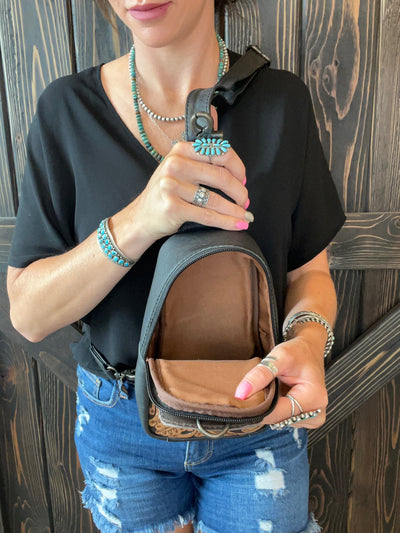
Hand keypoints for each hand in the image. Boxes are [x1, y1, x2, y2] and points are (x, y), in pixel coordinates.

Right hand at [110, 141, 250, 257]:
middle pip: (221, 176)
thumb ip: (202, 163)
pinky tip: (238, 224)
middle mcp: (175, 165)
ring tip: (245, 215)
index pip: (219, 152)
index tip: (243, 179)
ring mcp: (172, 186)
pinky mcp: (173, 207)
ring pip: (216, 199)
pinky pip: (208, 216)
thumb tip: (237, 173)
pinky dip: (227, 221)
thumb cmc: (165, 193)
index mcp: (181, 150)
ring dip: (236, 210)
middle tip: (245, 201)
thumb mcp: (179, 169)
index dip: (238, 167)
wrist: (141, 217)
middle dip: (240, 191)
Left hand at [234, 337, 327, 428]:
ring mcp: (313, 418)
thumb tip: (240, 394)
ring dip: (270, 408)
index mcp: (314, 397)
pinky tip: (277, 396)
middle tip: (257, 389)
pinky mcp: (307, 419)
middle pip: (279, 419)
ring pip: (280, 421)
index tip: (242, 401)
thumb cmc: (297, 352)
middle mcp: (317, 412)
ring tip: (271, 389)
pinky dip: (276, 410)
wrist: (309, 351)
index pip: (278, 413)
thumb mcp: (278, 357)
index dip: (258, 409)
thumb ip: (260, 375)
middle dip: (264, 409)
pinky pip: (284, 419)